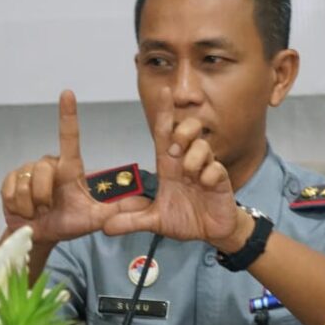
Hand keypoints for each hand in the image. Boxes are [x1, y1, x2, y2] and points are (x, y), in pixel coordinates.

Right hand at [1, 90, 143, 243]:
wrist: (42, 235)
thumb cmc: (70, 222)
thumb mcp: (97, 218)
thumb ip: (119, 209)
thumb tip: (146, 201)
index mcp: (69, 167)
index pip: (69, 137)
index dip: (68, 115)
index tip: (67, 93)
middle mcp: (48, 164)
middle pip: (43, 170)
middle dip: (44, 196)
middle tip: (49, 209)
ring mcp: (27, 171)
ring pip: (27, 184)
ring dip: (32, 205)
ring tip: (38, 211)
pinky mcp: (9, 181)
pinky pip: (11, 192)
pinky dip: (19, 208)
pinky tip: (24, 211)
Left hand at [102, 88, 240, 245]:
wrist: (211, 233)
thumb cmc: (185, 219)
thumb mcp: (153, 221)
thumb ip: (130, 221)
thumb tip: (104, 228)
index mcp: (169, 166)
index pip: (165, 132)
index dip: (165, 112)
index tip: (165, 90)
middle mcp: (187, 163)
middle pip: (187, 130)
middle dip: (182, 131)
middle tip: (176, 148)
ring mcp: (205, 170)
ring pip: (203, 145)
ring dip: (194, 155)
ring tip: (190, 174)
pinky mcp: (220, 181)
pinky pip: (216, 167)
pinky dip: (209, 174)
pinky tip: (205, 184)